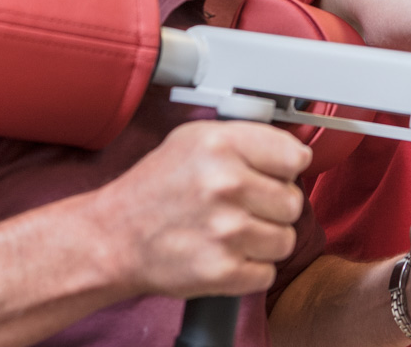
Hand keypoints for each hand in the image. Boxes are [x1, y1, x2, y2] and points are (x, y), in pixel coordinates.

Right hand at [88, 119, 311, 299]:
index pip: (295, 157)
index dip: (285, 169)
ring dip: (263, 240)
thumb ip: (247, 138)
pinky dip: (250, 270)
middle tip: (243, 207)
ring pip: (285, 239)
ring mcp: (225, 231)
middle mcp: (225, 184)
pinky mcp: (222, 271)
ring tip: (232, 232)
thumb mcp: (194, 139)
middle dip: (273, 207)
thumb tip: (296, 151)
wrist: (113, 238)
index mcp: (221, 144)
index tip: (273, 175)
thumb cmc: (155, 189)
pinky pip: (267, 273)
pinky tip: (224, 254)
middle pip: (293, 201)